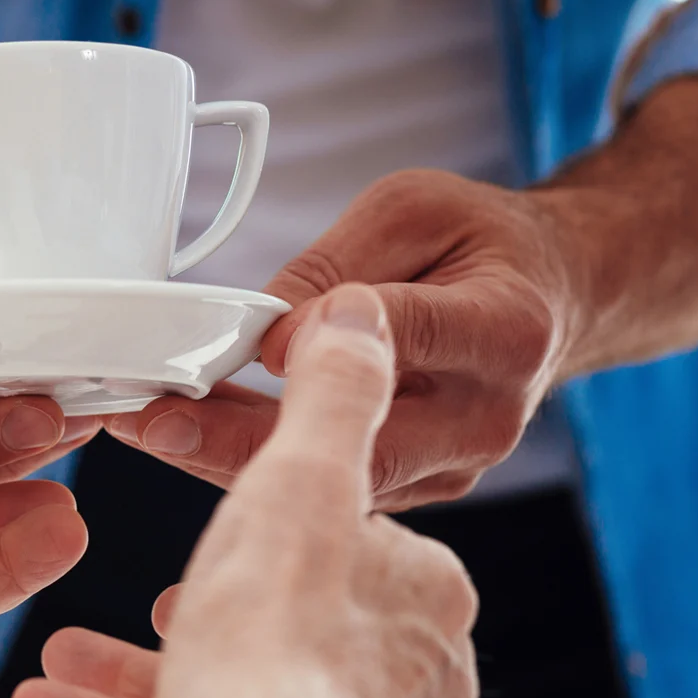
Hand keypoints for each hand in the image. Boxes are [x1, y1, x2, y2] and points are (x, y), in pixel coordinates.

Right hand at [33, 286, 477, 697]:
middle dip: (197, 614)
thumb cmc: (277, 638)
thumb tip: (359, 316)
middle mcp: (409, 696)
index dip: (278, 533)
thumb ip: (329, 396)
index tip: (224, 534)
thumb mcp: (298, 481)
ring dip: (134, 675)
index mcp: (425, 607)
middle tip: (152, 604)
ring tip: (63, 653)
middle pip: (285, 630)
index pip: (354, 549)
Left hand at [108, 169, 575, 508]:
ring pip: (334, 478)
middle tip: (150, 420)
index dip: (322, 341)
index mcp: (504, 329)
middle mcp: (486, 415)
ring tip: (147, 426)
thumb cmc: (480, 243)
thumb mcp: (411, 209)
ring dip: (232, 457)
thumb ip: (338, 263)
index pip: (403, 339)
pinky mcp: (420, 488)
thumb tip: (266, 332)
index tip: (250, 345)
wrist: (550, 299)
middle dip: (240, 437)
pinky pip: (332, 485)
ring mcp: (455, 466)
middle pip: (357, 441)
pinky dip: (260, 465)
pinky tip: (190, 439)